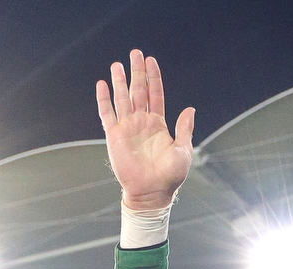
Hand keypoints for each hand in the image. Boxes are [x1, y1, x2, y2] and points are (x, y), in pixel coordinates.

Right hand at [96, 50, 194, 210]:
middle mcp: (142, 122)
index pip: (155, 94)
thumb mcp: (183, 150)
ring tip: (117, 65)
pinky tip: (102, 85)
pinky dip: (104, 100)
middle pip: (138, 91)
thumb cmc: (170, 176)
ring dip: (119, 81)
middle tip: (135, 53)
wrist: (151, 193)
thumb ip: (184, 129)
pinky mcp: (114, 136)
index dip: (153, 77)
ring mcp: (127, 128)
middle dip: (136, 72)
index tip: (151, 60)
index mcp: (159, 124)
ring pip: (122, 99)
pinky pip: (107, 114)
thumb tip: (190, 109)